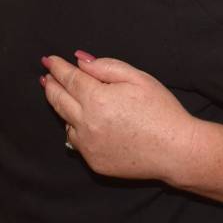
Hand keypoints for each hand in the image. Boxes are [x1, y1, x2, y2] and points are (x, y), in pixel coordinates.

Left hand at [41, 53, 197, 181]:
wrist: (176, 150)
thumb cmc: (162, 110)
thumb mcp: (138, 78)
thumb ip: (106, 66)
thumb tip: (81, 61)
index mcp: (97, 99)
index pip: (69, 78)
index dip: (58, 67)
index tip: (50, 60)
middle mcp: (87, 123)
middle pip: (58, 100)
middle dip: (51, 85)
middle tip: (46, 76)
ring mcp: (88, 146)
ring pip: (65, 122)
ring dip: (62, 107)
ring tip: (62, 96)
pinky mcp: (94, 162)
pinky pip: (77, 142)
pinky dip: (77, 129)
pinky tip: (83, 122)